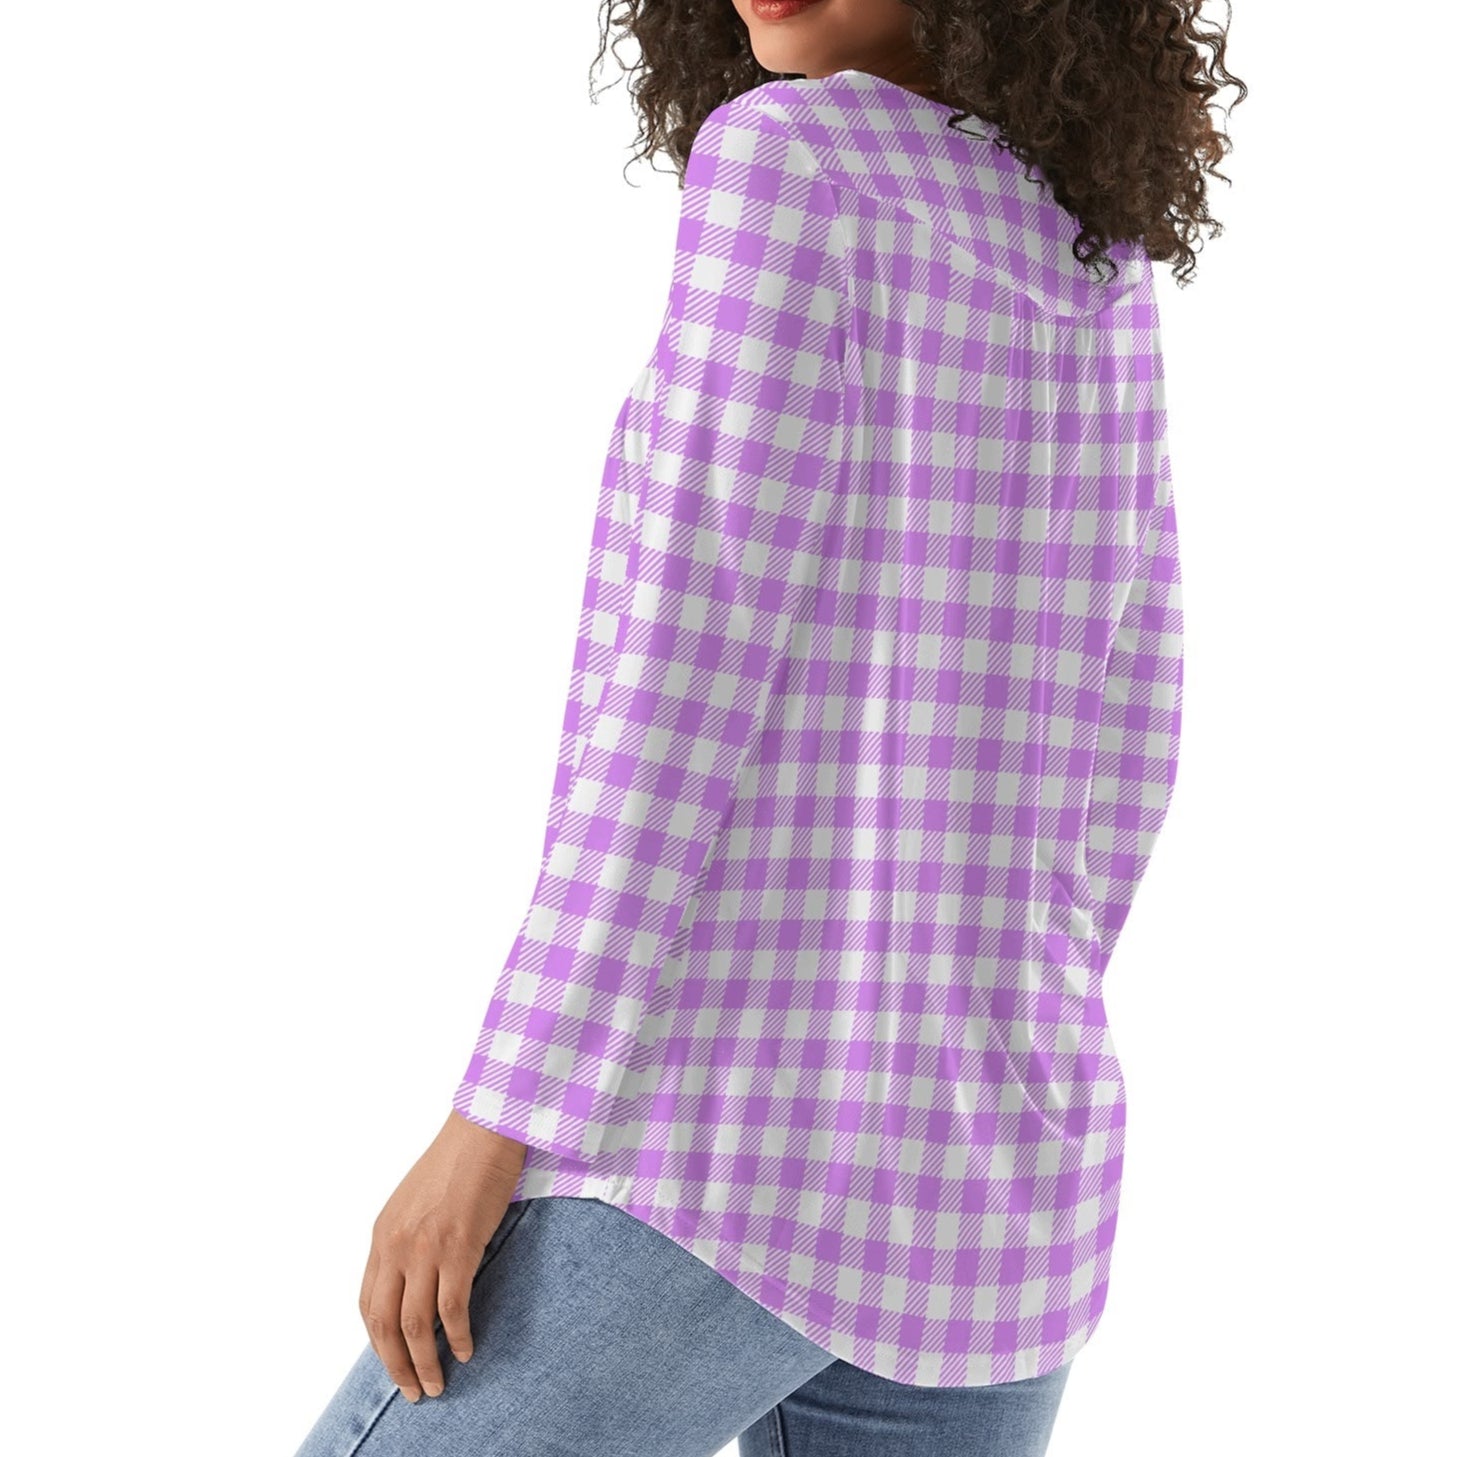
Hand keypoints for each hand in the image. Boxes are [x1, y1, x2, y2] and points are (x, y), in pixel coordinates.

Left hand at [358, 1110, 527, 1401]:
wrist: (483, 1129)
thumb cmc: (456, 1162)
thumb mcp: (413, 1204)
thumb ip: (407, 1242)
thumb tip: (414, 1284)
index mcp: (382, 1235)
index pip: (369, 1304)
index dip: (379, 1342)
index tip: (394, 1363)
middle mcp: (396, 1245)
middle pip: (384, 1323)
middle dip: (396, 1365)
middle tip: (413, 1390)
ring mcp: (426, 1248)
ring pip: (415, 1325)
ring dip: (425, 1362)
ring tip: (437, 1383)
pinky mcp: (459, 1247)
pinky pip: (453, 1308)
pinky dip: (459, 1336)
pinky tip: (467, 1349)